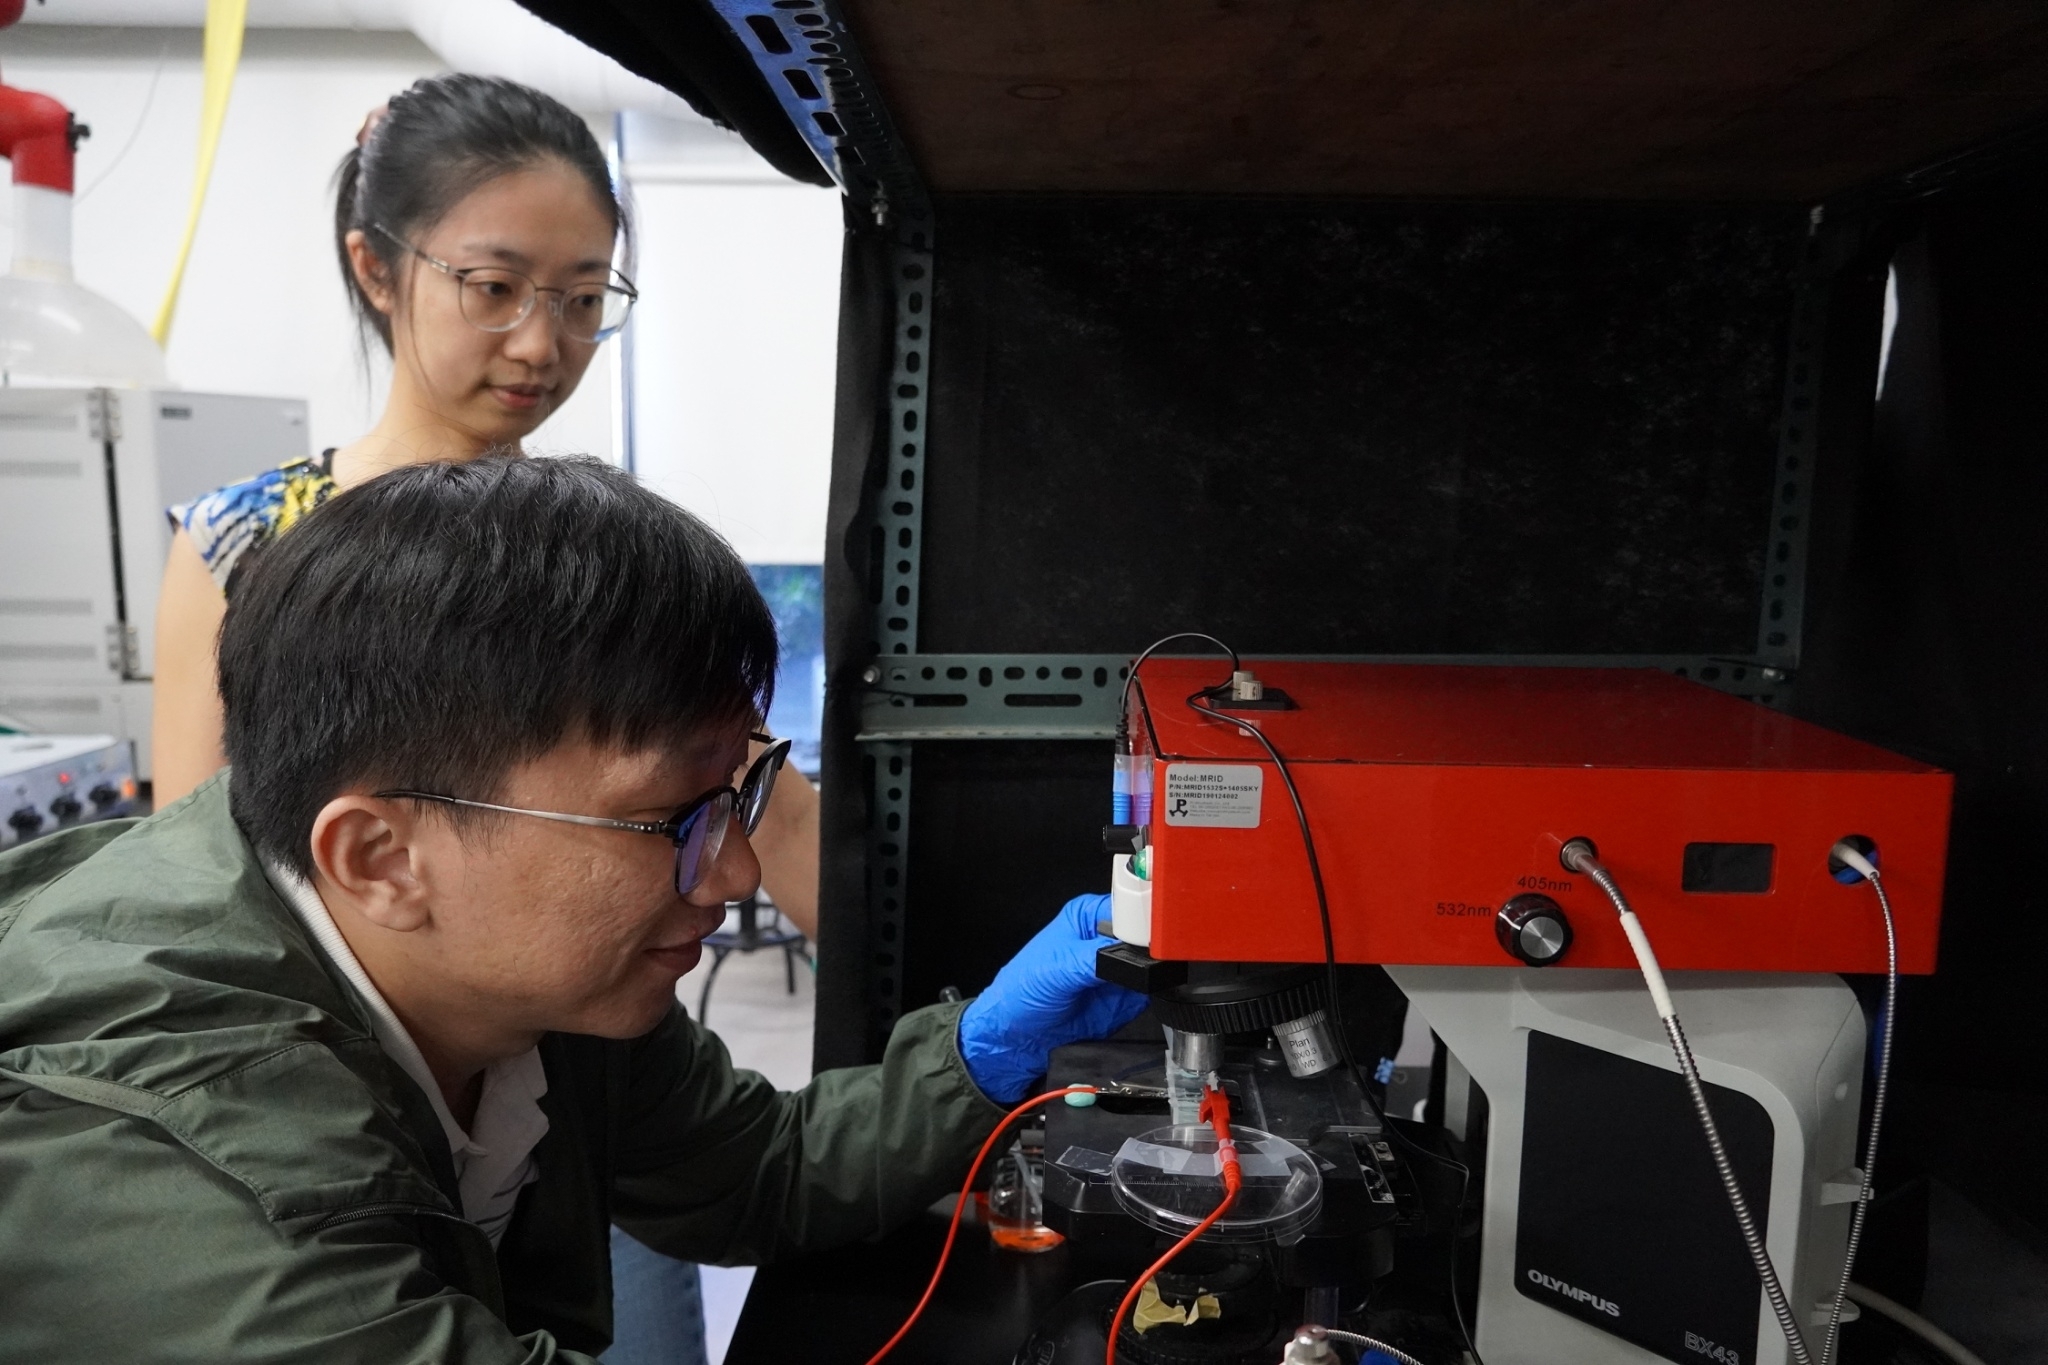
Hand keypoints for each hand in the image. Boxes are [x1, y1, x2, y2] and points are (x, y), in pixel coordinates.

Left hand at [957, 894, 1148, 1102]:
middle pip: (1149, 935)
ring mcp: (1119, 969)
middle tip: (1152, 960)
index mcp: (1089, 916)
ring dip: (1157, 971)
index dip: (1146, 920)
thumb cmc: (1022, 992)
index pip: (1131, 908)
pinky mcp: (1127, 997)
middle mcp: (1108, 938)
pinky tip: (1145, 995)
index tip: (1155, 935)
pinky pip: (1152, 991)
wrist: (1016, 1037)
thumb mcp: (1057, 969)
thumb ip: (1095, 959)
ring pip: (1155, 963)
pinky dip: (1154, 994)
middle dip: (1155, 948)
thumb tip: (1130, 956)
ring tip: (1146, 979)